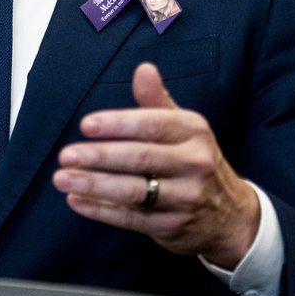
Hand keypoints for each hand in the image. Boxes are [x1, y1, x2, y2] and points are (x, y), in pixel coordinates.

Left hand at [52, 62, 259, 267]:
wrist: (232, 216)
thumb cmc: (195, 161)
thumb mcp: (185, 128)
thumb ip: (158, 101)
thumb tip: (143, 68)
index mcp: (194, 132)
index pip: (152, 125)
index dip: (118, 124)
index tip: (86, 125)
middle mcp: (194, 163)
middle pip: (140, 159)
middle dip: (99, 157)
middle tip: (66, 155)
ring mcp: (186, 198)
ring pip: (134, 192)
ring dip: (94, 185)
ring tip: (62, 178)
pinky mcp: (173, 227)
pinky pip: (131, 218)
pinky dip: (101, 210)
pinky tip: (77, 200)